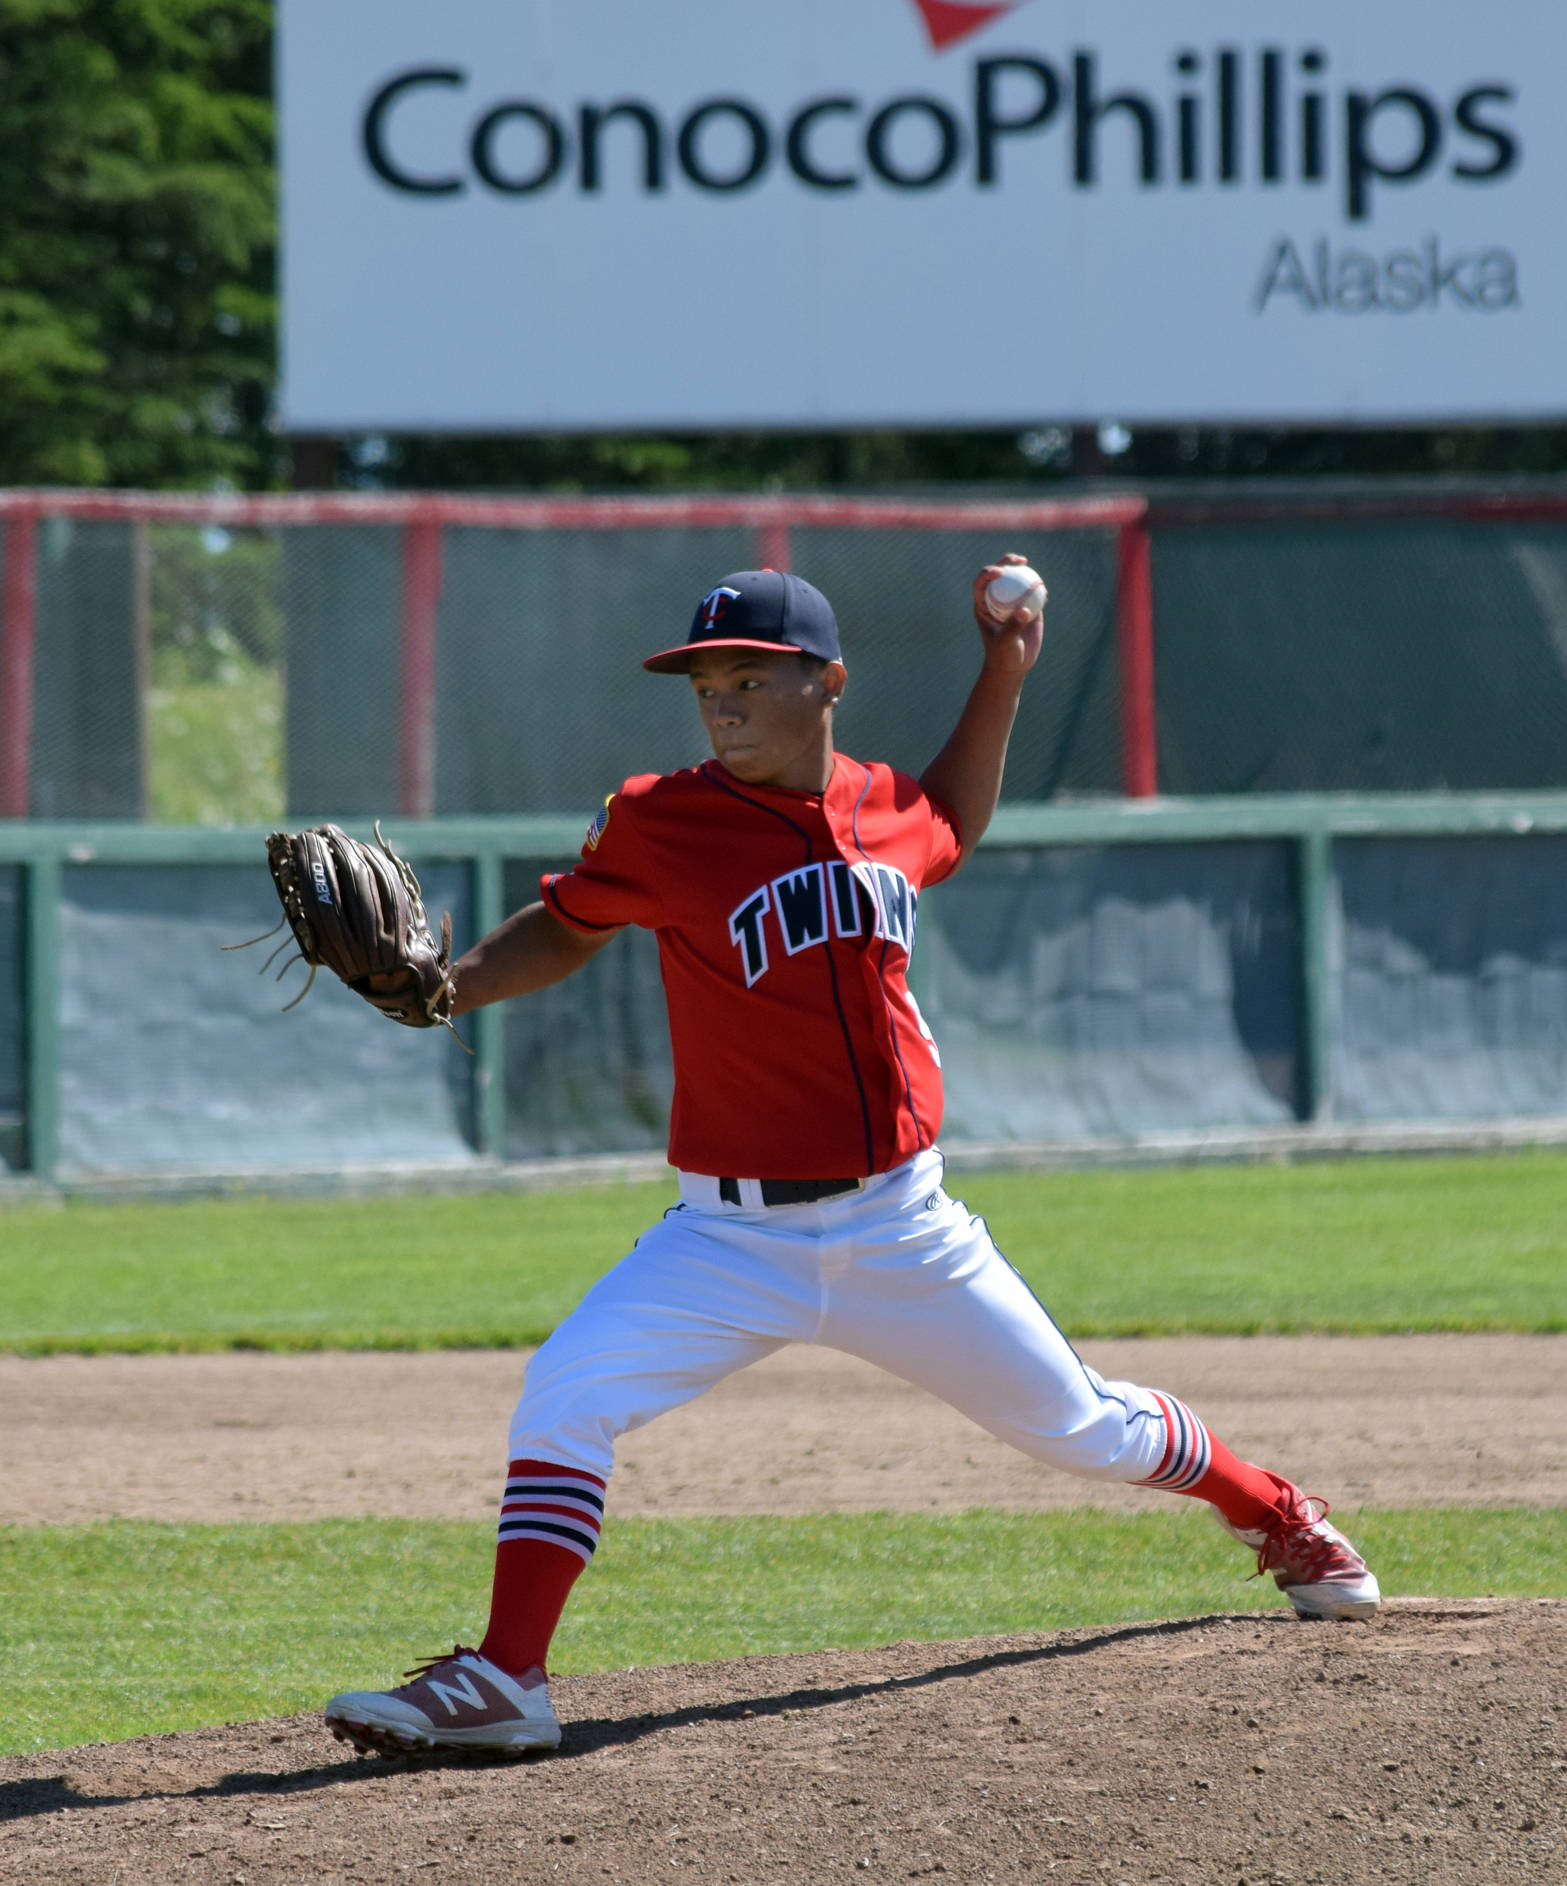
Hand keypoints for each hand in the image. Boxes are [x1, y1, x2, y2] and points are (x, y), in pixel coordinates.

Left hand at [971, 553, 1045, 676]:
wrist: (1014, 665)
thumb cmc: (1003, 655)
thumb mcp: (1006, 642)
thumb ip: (1013, 626)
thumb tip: (1025, 610)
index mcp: (983, 605)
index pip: (982, 583)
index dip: (988, 572)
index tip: (1000, 572)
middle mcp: (997, 600)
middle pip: (1000, 575)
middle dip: (1007, 562)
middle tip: (1020, 561)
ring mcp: (1012, 602)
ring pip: (1018, 582)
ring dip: (1026, 572)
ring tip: (1034, 571)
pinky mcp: (1027, 608)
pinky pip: (1034, 595)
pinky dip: (1039, 591)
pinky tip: (1044, 590)